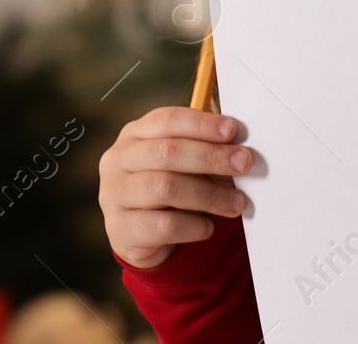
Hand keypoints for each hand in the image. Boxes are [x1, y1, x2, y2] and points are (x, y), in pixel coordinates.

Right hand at [99, 106, 252, 269]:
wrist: (141, 236)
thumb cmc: (169, 188)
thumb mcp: (184, 165)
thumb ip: (206, 153)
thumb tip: (239, 152)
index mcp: (134, 134)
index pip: (167, 120)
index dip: (201, 124)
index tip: (233, 131)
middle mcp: (118, 160)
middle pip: (167, 152)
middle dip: (211, 157)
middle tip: (243, 163)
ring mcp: (114, 195)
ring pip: (165, 187)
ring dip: (209, 194)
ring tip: (236, 203)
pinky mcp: (120, 230)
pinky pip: (163, 226)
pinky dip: (193, 226)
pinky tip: (208, 228)